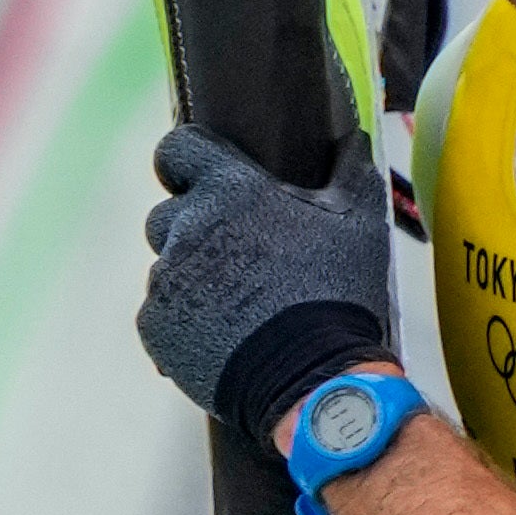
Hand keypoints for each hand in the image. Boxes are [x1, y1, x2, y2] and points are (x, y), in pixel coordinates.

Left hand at [140, 127, 401, 443]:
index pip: (177, 149)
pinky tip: (222, 335)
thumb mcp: (359, 223)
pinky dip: (183, 322)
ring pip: (167, 267)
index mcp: (228, 190)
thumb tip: (354, 136)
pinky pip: (160, 314)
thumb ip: (351, 170)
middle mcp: (187, 228)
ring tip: (236, 306)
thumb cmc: (336, 294)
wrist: (312, 378)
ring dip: (192, 279)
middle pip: (168, 214)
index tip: (203, 177)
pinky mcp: (156, 327)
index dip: (187, 161)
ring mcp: (166, 280)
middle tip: (236, 257)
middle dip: (193, 228)